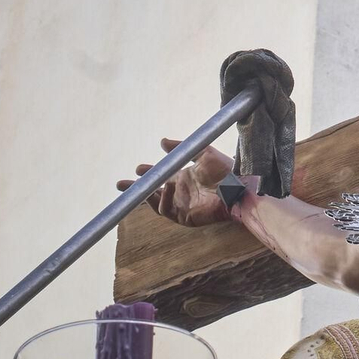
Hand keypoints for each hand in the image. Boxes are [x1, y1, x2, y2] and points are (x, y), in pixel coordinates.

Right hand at [117, 139, 245, 226]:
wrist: (237, 187)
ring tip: (143, 185)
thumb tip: (162, 141)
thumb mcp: (202, 152)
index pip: (160, 177)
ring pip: (156, 204)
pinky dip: (162, 200)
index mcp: (183, 178)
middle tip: (121, 185)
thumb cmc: (225, 170)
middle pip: (151, 193)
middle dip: (135, 190)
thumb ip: (182, 148)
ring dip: (147, 194)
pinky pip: (167, 211)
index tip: (137, 169)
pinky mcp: (185, 217)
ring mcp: (181, 205)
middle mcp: (180, 193)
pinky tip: (165, 188)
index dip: (148, 173)